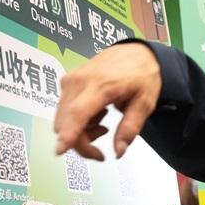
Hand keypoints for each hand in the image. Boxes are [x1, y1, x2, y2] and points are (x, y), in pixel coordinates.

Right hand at [53, 42, 161, 160]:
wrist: (136, 52)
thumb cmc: (141, 74)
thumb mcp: (144, 104)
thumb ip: (130, 129)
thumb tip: (119, 151)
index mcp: (100, 85)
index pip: (78, 113)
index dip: (68, 135)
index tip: (60, 150)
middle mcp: (79, 82)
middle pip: (67, 123)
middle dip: (82, 142)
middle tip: (107, 136)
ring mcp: (70, 81)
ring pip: (63, 120)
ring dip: (81, 131)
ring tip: (104, 123)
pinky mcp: (67, 83)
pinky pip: (65, 112)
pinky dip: (78, 120)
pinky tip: (96, 114)